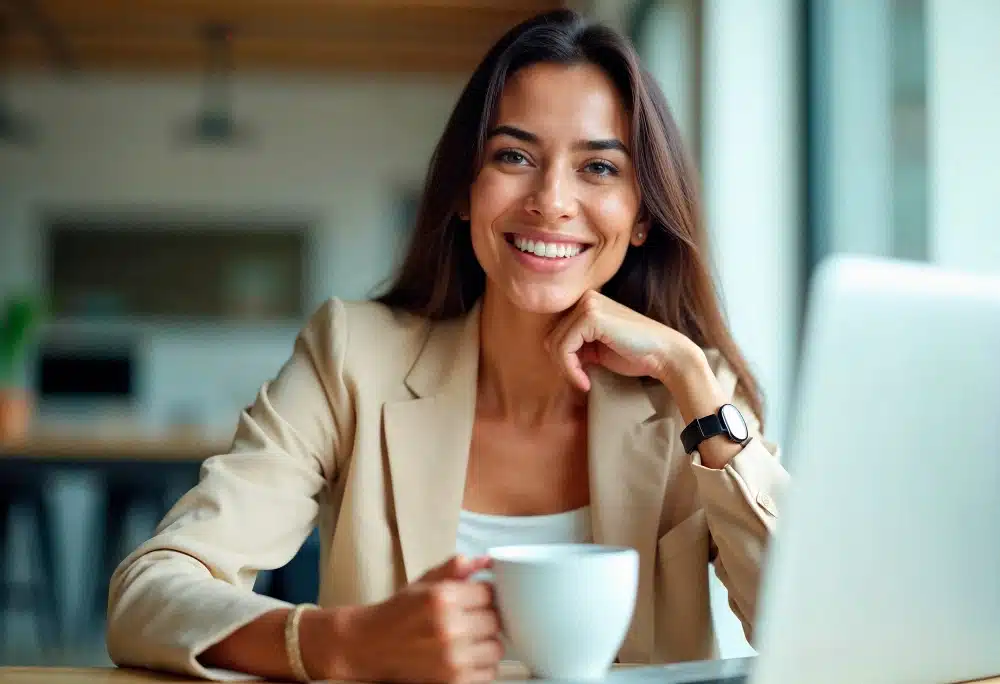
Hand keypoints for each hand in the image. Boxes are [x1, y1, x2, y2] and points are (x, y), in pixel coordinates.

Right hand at [334, 555, 502, 683]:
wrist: (370, 646)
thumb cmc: (398, 613)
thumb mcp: (424, 582)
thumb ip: (455, 569)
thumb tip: (485, 561)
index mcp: (443, 597)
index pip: (489, 592)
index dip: (484, 595)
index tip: (476, 598)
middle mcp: (449, 627)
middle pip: (496, 620)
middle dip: (485, 617)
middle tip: (469, 619)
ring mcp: (453, 657)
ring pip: (496, 647)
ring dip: (485, 643)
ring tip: (467, 639)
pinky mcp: (454, 680)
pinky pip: (488, 672)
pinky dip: (480, 665)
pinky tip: (464, 656)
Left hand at [547, 290, 701, 391]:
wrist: (663, 354)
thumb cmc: (633, 353)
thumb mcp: (596, 347)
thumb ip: (575, 344)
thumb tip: (549, 351)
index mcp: (586, 302)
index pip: (556, 332)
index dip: (563, 358)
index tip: (578, 376)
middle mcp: (585, 298)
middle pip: (551, 337)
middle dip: (563, 364)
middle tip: (581, 380)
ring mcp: (588, 304)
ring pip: (555, 343)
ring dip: (567, 369)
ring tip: (584, 382)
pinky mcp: (591, 317)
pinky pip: (564, 348)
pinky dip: (571, 370)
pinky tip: (586, 381)